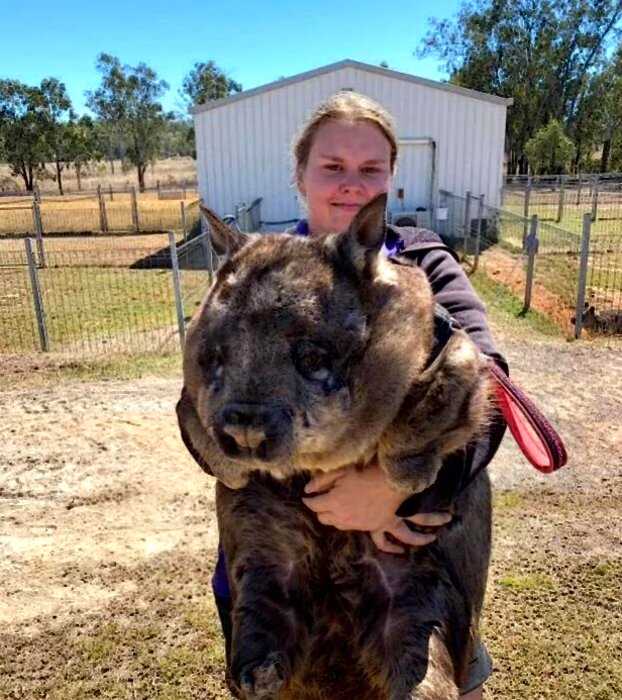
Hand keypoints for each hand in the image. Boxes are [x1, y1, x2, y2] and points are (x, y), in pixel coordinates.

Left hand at [302, 462, 451, 553]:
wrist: (393, 484)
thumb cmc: (366, 474)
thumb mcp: (341, 472)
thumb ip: (321, 481)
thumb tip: (307, 490)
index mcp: (334, 502)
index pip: (313, 505)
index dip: (308, 500)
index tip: (307, 497)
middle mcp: (342, 516)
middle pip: (322, 518)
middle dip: (319, 509)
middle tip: (321, 500)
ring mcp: (355, 524)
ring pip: (335, 525)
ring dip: (331, 517)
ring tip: (333, 507)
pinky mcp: (367, 528)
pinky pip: (348, 528)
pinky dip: (344, 522)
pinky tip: (346, 515)